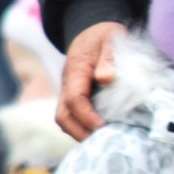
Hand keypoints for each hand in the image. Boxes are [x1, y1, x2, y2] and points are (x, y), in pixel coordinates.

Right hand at [57, 19, 123, 142]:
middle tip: (102, 142)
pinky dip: (82, 128)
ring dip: (79, 133)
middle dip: (79, 132)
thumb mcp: (110, 39)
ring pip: (64, 119)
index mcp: (76, 70)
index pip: (75, 99)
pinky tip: (100, 134)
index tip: (103, 127)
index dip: (87, 116)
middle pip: (62, 115)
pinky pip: (71, 117)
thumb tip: (105, 78)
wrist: (90, 30)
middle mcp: (67, 84)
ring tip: (102, 141)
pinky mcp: (73, 97)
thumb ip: (109, 57)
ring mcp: (67, 91)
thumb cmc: (104, 36)